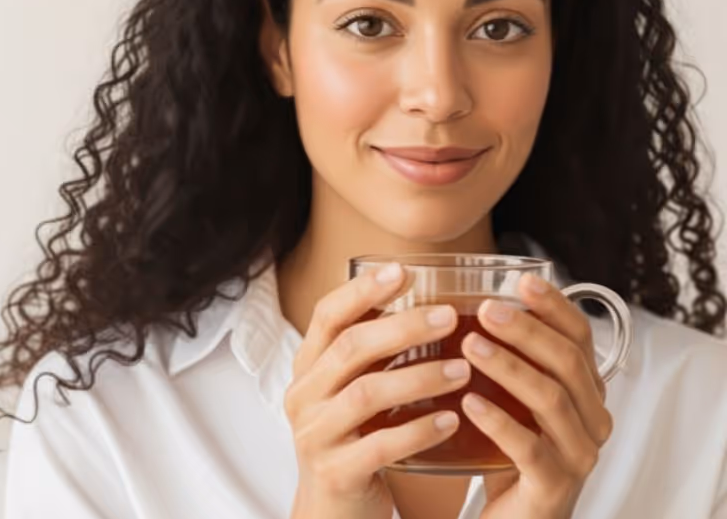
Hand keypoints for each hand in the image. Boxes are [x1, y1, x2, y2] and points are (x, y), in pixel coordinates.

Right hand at [285, 263, 471, 518]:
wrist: (332, 509)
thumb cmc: (353, 433)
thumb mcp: (351, 385)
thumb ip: (373, 348)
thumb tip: (427, 298)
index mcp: (308, 364)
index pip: (327, 314)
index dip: (362, 290)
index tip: (403, 270)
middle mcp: (304, 394)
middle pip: (350, 347)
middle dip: (402, 327)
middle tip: (448, 317)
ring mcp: (315, 435)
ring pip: (366, 394)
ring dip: (418, 377)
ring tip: (462, 369)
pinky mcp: (334, 473)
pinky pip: (379, 446)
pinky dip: (418, 430)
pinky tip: (451, 419)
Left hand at [459, 273, 613, 518]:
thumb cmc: (511, 448)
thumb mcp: (515, 395)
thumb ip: (511, 354)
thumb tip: (472, 298)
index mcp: (585, 390)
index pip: (580, 337)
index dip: (555, 305)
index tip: (522, 280)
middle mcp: (592, 419)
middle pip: (567, 362)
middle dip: (527, 331)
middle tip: (486, 309)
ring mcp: (578, 456)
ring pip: (551, 400)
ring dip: (509, 367)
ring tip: (469, 346)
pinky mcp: (553, 489)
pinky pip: (529, 449)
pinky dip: (498, 420)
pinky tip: (469, 401)